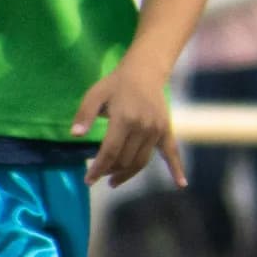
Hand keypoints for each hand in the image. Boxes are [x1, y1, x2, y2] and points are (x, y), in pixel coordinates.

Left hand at [70, 61, 181, 187]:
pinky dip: (177, 169)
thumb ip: (84, 114)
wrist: (144, 71)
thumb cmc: (116, 84)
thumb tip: (75, 135)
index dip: (98, 169)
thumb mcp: (95, 94)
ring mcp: (156, 130)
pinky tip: (182, 184)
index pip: (110, 152)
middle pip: (125, 160)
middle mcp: (143, 126)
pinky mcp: (166, 130)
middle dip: (109, 171)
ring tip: (113, 180)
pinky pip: (172, 152)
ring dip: (126, 174)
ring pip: (141, 161)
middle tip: (98, 174)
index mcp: (124, 118)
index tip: (88, 180)